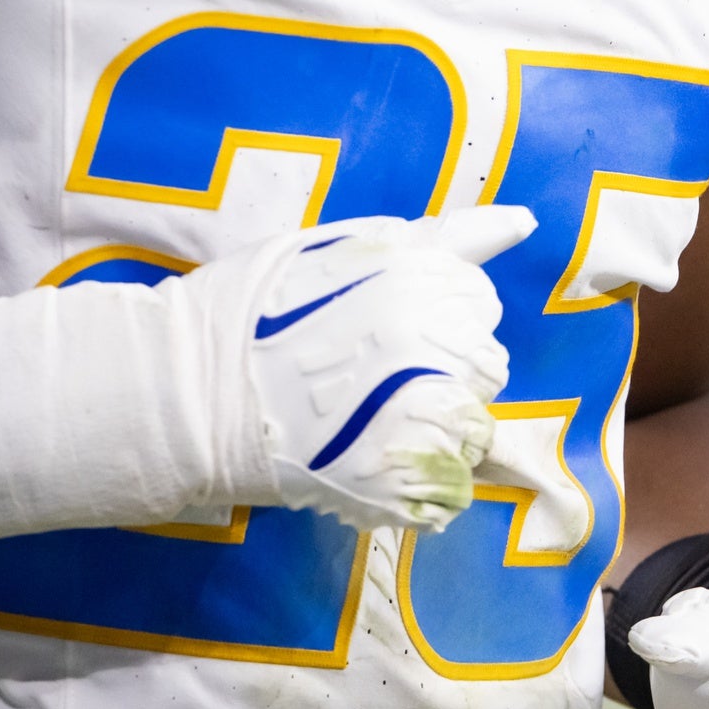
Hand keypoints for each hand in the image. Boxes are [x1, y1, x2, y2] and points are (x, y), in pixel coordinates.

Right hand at [202, 204, 533, 531]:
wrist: (185, 389)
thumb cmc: (255, 308)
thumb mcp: (344, 248)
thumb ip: (442, 237)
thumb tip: (524, 220)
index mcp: (422, 280)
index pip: (477, 300)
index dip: (432, 315)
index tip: (384, 327)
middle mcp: (433, 345)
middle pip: (485, 365)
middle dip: (440, 367)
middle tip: (368, 374)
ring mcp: (420, 419)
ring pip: (472, 428)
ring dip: (431, 425)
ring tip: (364, 419)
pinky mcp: (401, 484)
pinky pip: (449, 488)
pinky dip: (416, 481)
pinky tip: (364, 459)